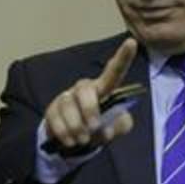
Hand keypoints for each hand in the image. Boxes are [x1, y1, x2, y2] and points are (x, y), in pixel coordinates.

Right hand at [43, 38, 137, 152]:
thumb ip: (120, 125)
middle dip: (89, 111)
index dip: (123, 57)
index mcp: (104, 89)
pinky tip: (70, 141)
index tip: (132, 42)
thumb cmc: (99, 127)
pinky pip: (56, 119)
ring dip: (77, 128)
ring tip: (82, 140)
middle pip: (85, 91)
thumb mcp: (116, 128)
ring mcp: (67, 97)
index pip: (114, 71)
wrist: (75, 140)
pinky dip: (64, 133)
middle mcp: (85, 89)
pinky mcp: (52, 109)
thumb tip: (106, 128)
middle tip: (93, 128)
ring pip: (69, 107)